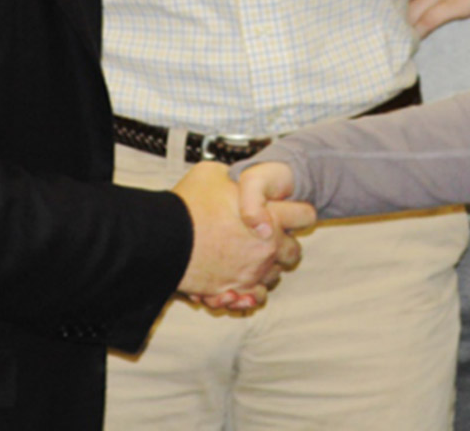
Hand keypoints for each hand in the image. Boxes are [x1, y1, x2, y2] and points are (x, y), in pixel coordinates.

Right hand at [172, 162, 313, 308]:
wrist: (163, 240)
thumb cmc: (188, 207)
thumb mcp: (213, 173)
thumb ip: (233, 176)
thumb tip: (234, 177)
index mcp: (269, 218)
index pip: (305, 215)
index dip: (299, 210)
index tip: (290, 210)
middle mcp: (266, 250)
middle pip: (294, 252)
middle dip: (285, 243)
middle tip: (268, 234)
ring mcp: (251, 274)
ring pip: (274, 275)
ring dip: (266, 266)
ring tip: (247, 254)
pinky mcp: (233, 291)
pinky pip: (254, 296)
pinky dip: (251, 290)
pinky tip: (239, 277)